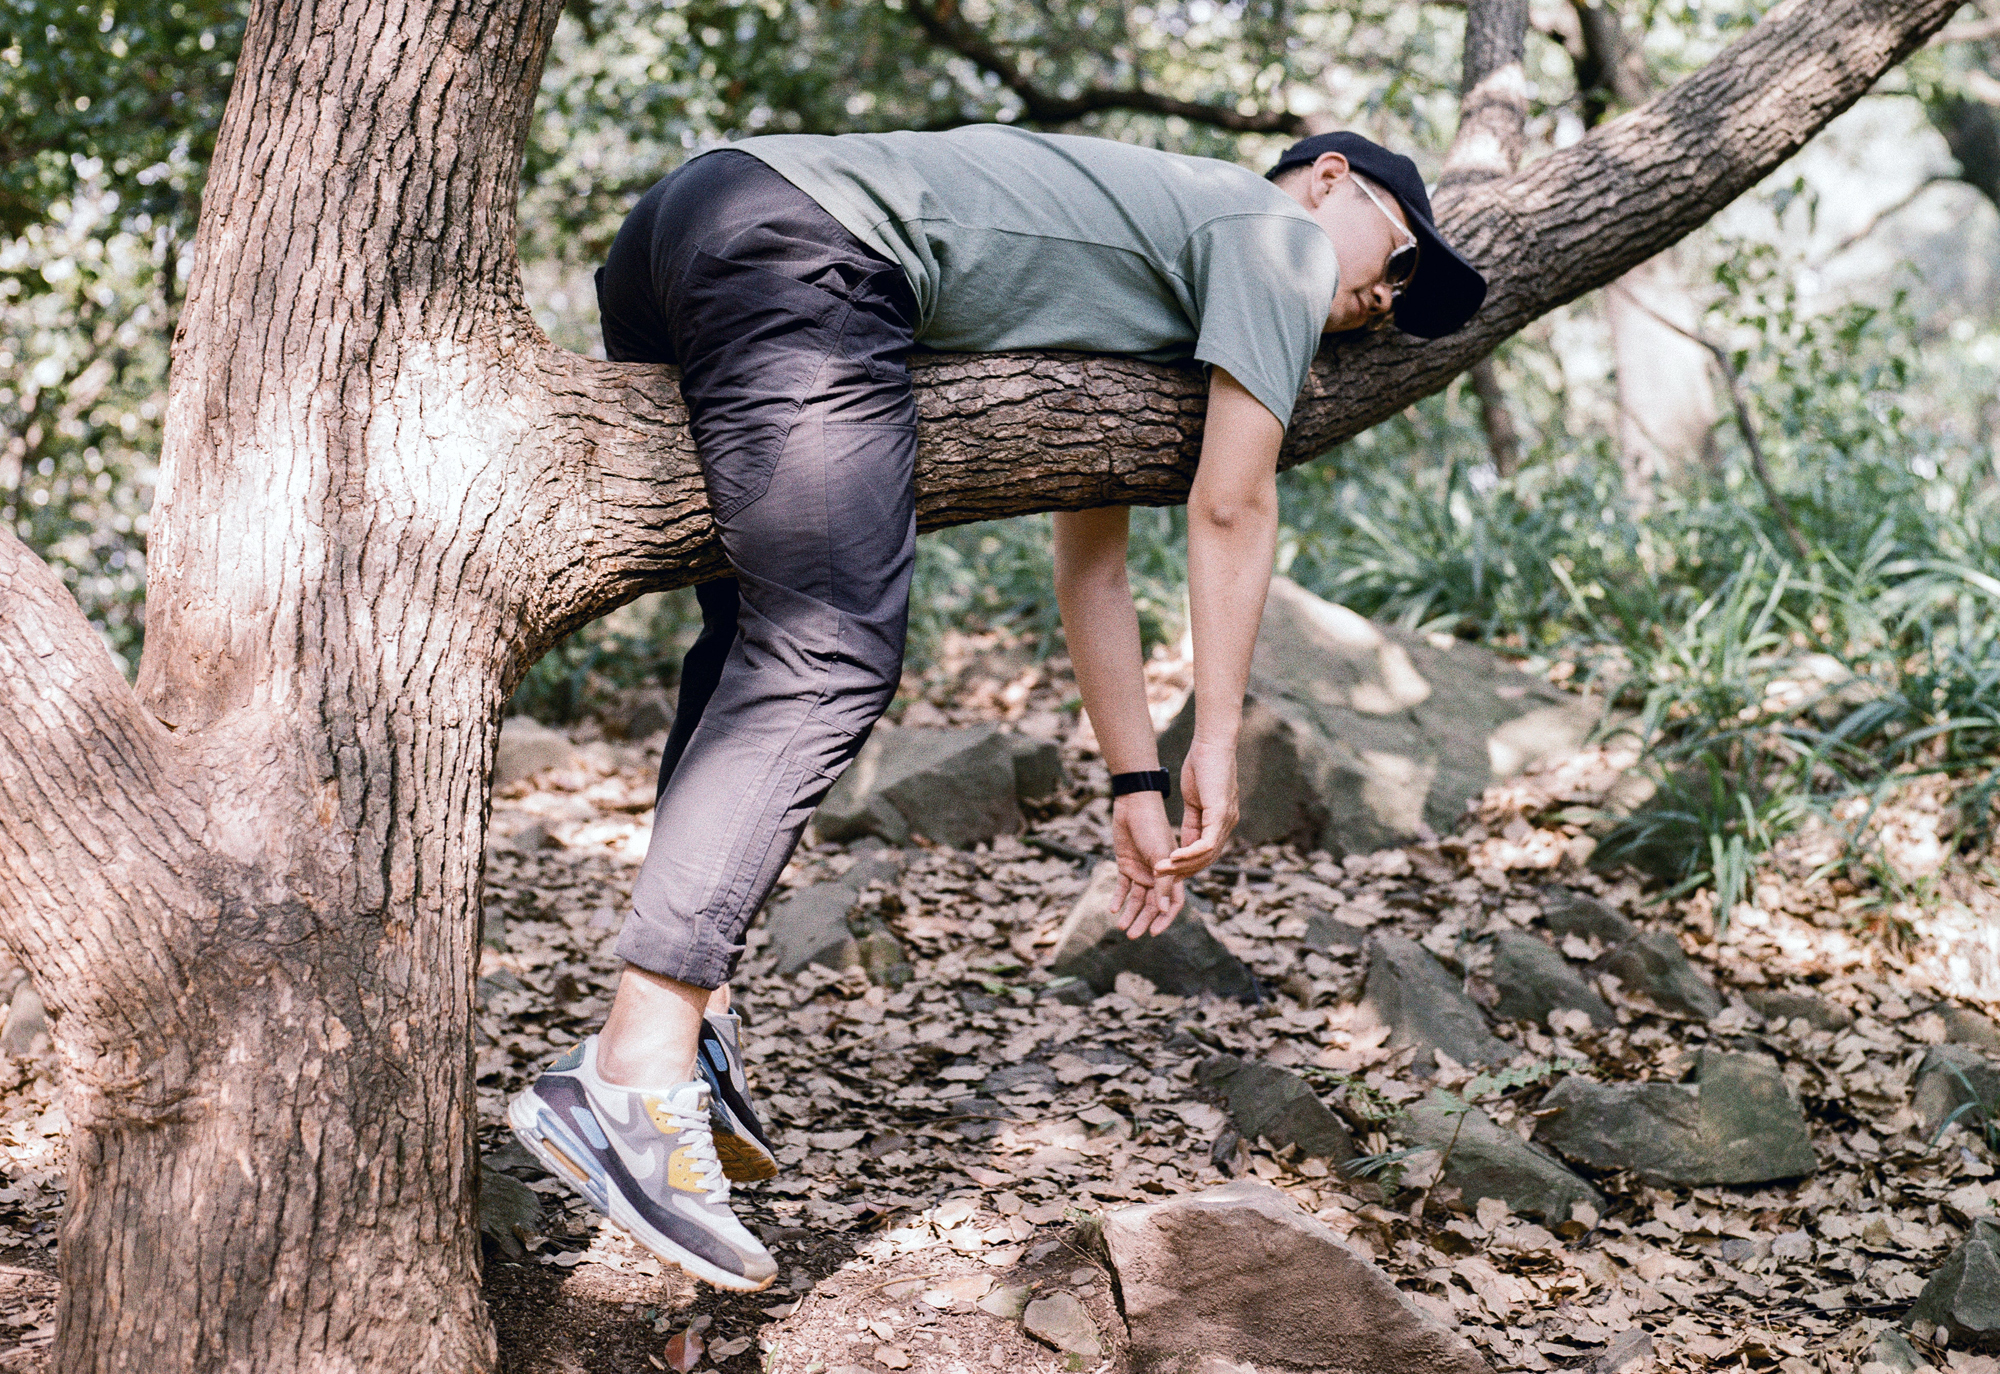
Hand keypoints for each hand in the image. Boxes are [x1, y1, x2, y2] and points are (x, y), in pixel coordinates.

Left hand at [1111, 792, 1185, 937]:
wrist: (1133, 806)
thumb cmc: (1152, 827)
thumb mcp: (1159, 856)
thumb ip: (1162, 883)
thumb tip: (1164, 911)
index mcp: (1172, 873)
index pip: (1173, 902)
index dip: (1166, 919)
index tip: (1154, 933)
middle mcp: (1158, 875)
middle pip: (1153, 905)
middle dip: (1143, 920)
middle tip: (1132, 936)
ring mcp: (1142, 870)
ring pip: (1137, 899)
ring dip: (1129, 913)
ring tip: (1120, 927)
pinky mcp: (1126, 865)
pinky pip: (1123, 887)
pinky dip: (1118, 898)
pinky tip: (1113, 909)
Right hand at [1161, 737, 1237, 878]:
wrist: (1213, 742)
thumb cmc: (1203, 765)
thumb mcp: (1194, 799)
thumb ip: (1192, 821)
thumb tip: (1185, 843)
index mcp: (1220, 821)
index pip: (1205, 852)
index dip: (1186, 865)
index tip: (1167, 871)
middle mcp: (1227, 824)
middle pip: (1206, 859)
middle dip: (1182, 871)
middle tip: (1161, 877)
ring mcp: (1226, 820)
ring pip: (1206, 855)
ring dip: (1182, 865)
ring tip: (1161, 869)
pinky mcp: (1221, 814)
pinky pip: (1206, 843)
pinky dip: (1189, 853)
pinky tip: (1173, 857)